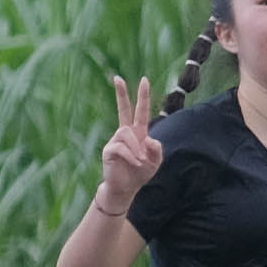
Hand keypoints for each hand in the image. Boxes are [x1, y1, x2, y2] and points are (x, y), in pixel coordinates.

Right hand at [98, 75, 164, 215]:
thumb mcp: (155, 162)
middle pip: (123, 109)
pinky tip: (134, 163)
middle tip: (117, 77)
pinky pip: (121, 147)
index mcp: (138, 133)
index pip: (141, 111)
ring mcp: (115, 140)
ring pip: (126, 133)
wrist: (126, 188)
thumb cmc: (140, 174)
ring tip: (140, 161)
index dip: (143, 96)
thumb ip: (157, 150)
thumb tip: (149, 139)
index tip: (144, 79)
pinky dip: (131, 156)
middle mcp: (126, 133)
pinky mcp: (109, 150)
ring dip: (136, 148)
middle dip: (121, 94)